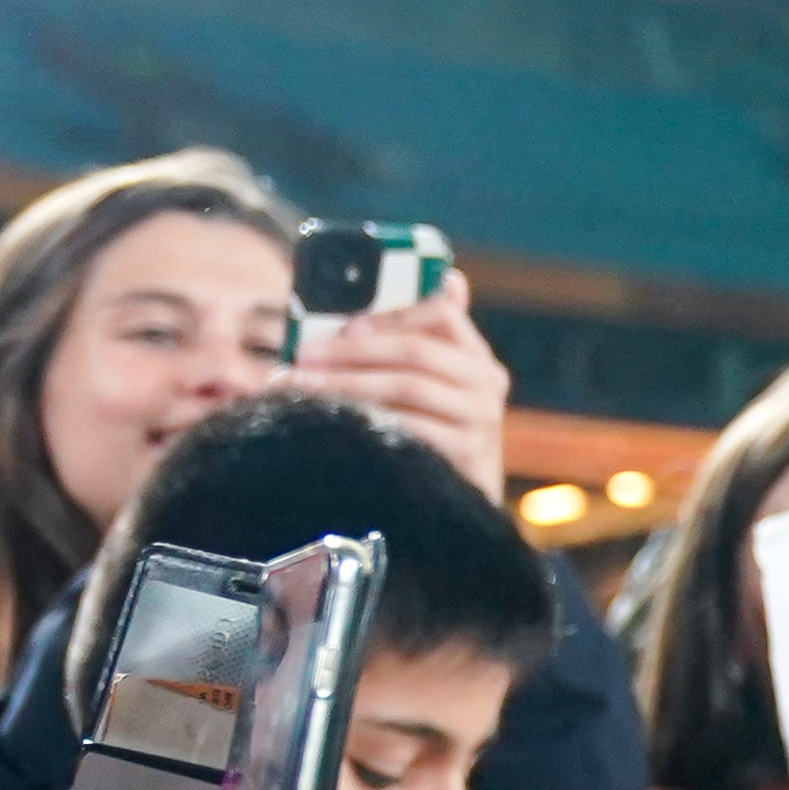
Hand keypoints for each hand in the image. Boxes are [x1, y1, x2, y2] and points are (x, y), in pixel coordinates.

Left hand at [300, 294, 508, 507]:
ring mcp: (480, 417)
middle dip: (352, 350)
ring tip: (303, 383)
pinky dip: (368, 418)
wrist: (462, 505)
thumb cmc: (435, 435)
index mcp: (475, 355)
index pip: (443, 313)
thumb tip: (421, 284)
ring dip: (349, 382)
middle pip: (415, 350)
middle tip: (304, 353)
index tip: (348, 322)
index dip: (393, 313)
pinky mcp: (467, 451)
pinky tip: (335, 418)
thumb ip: (416, 342)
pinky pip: (410, 426)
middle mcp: (485, 381)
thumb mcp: (432, 387)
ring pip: (407, 384)